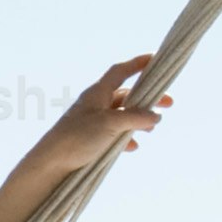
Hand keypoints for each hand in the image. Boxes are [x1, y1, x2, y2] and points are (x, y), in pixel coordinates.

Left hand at [37, 53, 170, 178]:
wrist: (52, 162)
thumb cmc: (77, 137)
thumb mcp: (110, 124)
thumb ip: (134, 118)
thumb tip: (156, 116)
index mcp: (98, 93)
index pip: (121, 71)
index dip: (138, 63)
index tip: (156, 58)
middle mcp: (96, 104)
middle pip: (127, 95)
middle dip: (148, 98)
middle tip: (169, 103)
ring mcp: (94, 122)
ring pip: (123, 115)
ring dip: (139, 119)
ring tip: (152, 129)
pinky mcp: (92, 139)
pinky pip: (115, 134)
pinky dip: (127, 138)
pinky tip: (133, 146)